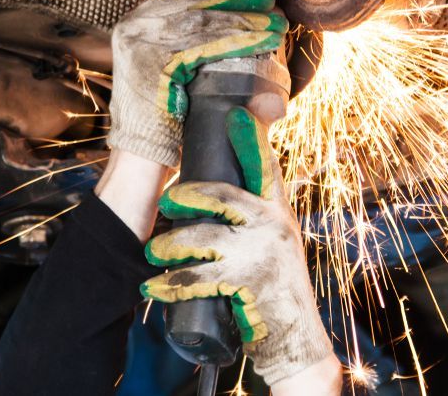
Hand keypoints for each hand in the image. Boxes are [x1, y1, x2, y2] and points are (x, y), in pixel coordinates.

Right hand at [108, 0, 285, 167]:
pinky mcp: (151, 65)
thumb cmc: (171, 111)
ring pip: (201, 22)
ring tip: (276, 23)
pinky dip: (237, 41)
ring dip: (245, 20)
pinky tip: (263, 41)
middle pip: (193, 1)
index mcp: (139, 20)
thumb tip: (254, 24)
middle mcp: (134, 26)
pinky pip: (202, 46)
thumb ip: (206, 44)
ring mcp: (139, 44)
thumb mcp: (184, 68)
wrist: (143, 153)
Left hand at [140, 107, 336, 387]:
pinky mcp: (247, 280)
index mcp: (277, 211)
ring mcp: (261, 252)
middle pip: (224, 195)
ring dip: (171, 245)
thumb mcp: (274, 241)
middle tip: (166, 198)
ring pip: (203, 238)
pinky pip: (198, 277)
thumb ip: (255, 216)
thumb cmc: (275, 285)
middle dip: (189, 195)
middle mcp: (274, 224)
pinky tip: (154, 286)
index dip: (250, 139)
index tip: (237, 114)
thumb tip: (222, 193)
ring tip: (154, 252)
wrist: (294, 332)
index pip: (265, 167)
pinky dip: (171, 283)